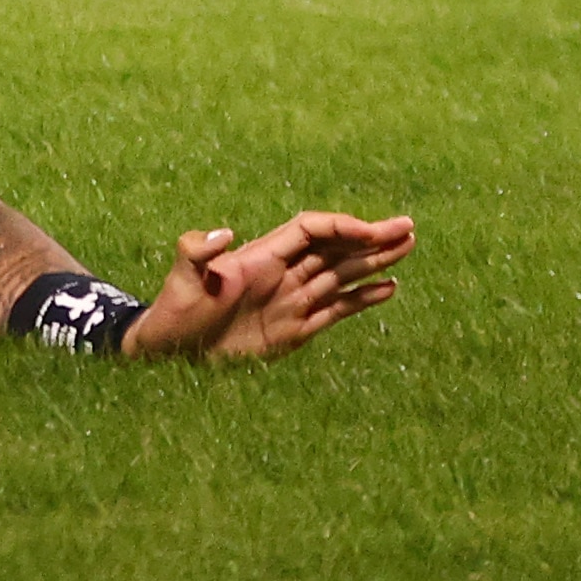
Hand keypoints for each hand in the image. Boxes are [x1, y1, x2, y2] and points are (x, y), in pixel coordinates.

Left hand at [122, 210, 414, 361]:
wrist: (173, 353)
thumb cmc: (174, 314)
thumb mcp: (180, 279)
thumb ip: (196, 252)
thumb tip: (223, 233)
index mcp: (260, 257)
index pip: (310, 231)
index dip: (341, 228)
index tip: (371, 231)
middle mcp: (281, 274)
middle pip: (335, 248)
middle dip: (370, 237)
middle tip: (408, 227)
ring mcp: (291, 301)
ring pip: (342, 275)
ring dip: (373, 261)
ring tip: (407, 247)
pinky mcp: (295, 330)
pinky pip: (336, 309)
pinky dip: (363, 299)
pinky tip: (388, 288)